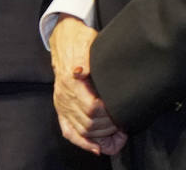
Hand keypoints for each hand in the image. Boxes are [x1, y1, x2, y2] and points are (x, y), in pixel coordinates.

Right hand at [50, 17, 126, 155]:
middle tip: (124, 125)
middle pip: (88, 123)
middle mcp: (64, 95)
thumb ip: (84, 58)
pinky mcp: (61, 108)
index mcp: (70, 80)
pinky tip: (97, 148)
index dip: (109, 115)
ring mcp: (62, 103)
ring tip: (117, 133)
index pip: (91, 108)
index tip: (122, 113)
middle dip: (108, 128)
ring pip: (82, 130)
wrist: (64, 38)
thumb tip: (81, 71)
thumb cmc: (79, 40)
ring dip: (101, 136)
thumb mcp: (86, 42)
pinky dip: (83, 143)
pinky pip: (69, 131)